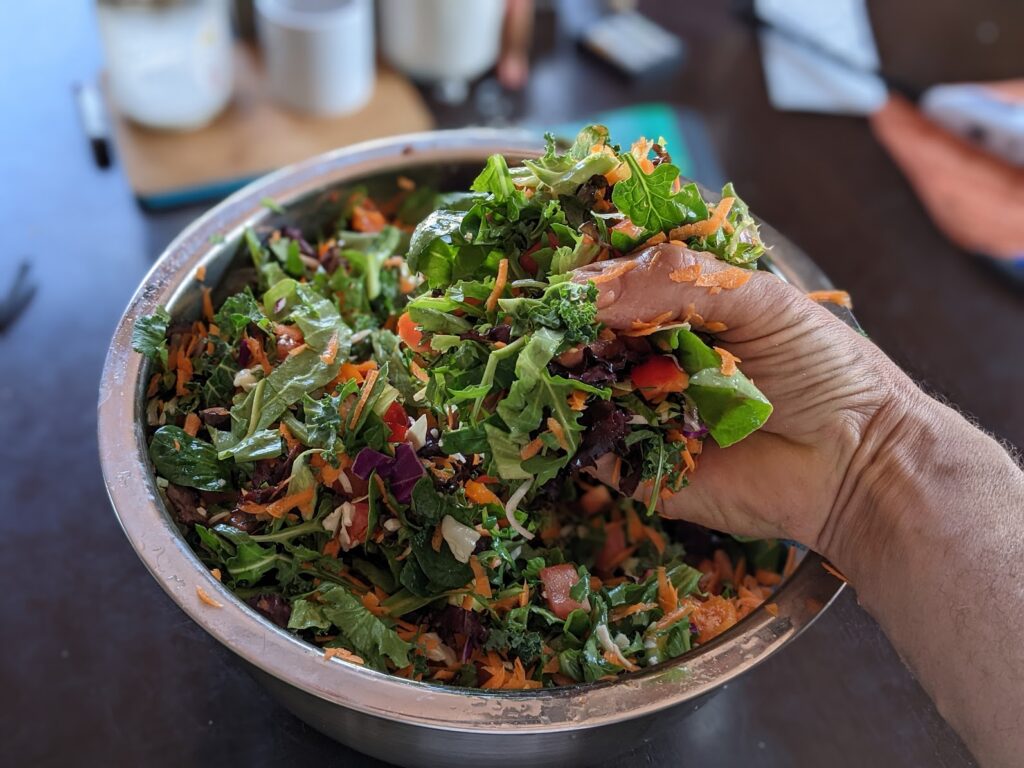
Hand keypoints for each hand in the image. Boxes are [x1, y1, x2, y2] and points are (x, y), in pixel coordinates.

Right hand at [572, 244, 918, 553]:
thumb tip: (590, 292)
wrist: (857, 462)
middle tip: (537, 318)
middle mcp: (653, 356)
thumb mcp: (759, 300)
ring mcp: (641, 410)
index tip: (553, 274)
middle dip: (560, 325)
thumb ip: (678, 282)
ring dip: (556, 371)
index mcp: (681, 309)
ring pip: (578, 387)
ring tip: (543, 356)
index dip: (583, 278)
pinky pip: (589, 446)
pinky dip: (568, 429)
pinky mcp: (637, 465)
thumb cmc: (821, 368)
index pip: (616, 284)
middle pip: (586, 335)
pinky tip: (556, 406)